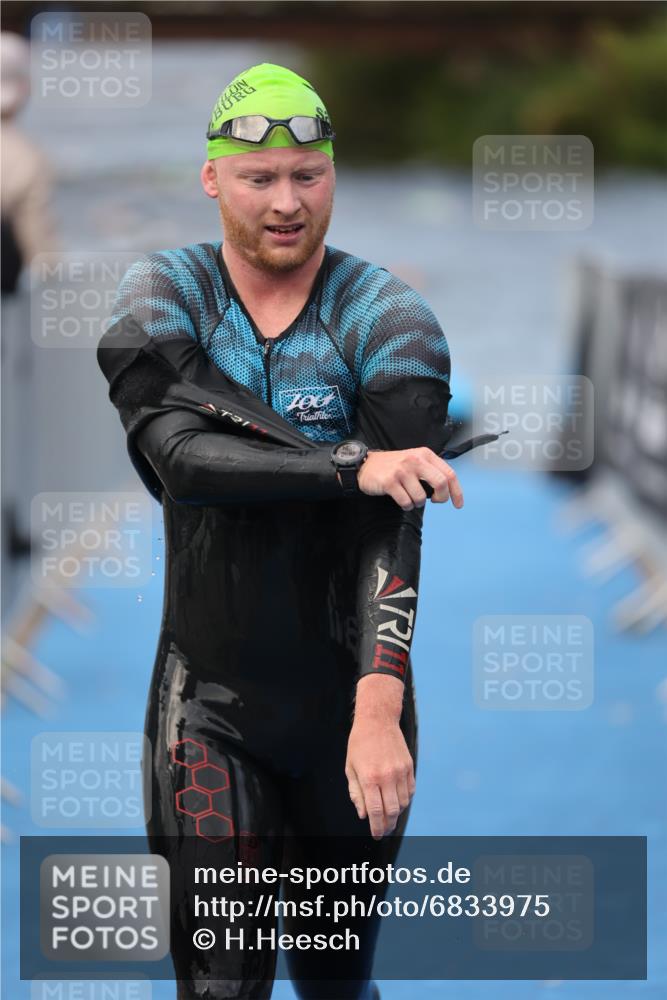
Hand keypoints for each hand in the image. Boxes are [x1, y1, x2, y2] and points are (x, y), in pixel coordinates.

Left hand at [345, 716, 415, 839]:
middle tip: (383, 830)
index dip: (376, 827)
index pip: (376, 811)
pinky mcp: (409, 766)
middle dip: (388, 825)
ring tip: (389, 817)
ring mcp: (400, 771)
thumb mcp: (350, 768)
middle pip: (392, 811)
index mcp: (369, 777)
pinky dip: (405, 800)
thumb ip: (356, 793)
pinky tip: (397, 801)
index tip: (375, 835)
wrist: (378, 720)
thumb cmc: (359, 744)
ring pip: (403, 802)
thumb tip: (364, 814)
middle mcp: (387, 776)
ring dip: (396, 813)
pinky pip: (410, 790)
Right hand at [356, 448, 463, 510]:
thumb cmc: (394, 466)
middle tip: (435, 502)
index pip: (449, 473)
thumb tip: (446, 491)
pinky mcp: (390, 481)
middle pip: (441, 483)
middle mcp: (415, 460)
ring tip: (410, 498)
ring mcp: (402, 470)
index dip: (457, 491)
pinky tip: (402, 500)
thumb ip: (431, 472)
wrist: (366, 466)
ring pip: (421, 497)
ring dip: (417, 503)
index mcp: (425, 454)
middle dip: (441, 498)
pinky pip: (406, 502)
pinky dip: (406, 506)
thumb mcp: (415, 461)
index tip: (458, 504)